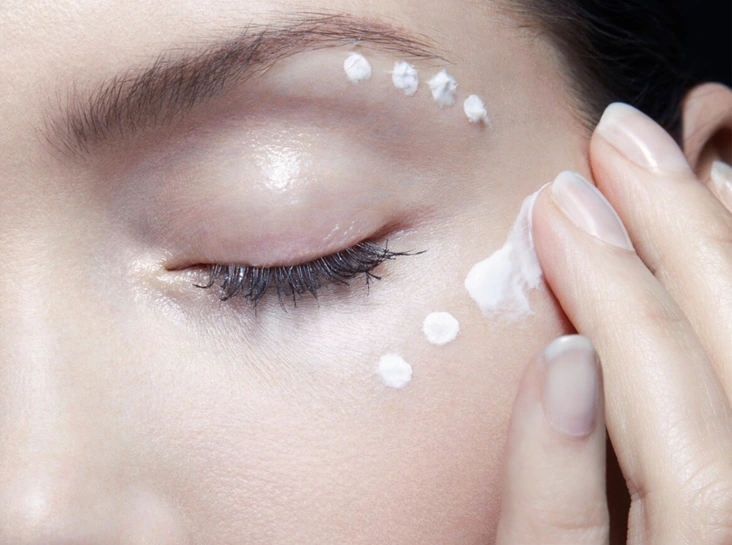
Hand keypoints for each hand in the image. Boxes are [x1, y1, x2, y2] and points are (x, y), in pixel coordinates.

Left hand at [495, 103, 731, 543]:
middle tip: (624, 138)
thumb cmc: (637, 517)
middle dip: (700, 240)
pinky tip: (558, 368)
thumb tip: (610, 328)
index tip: (696, 149)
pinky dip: (568, 467)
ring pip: (703, 455)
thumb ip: (654, 420)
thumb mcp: (665, 475)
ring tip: (572, 206)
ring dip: (639, 316)